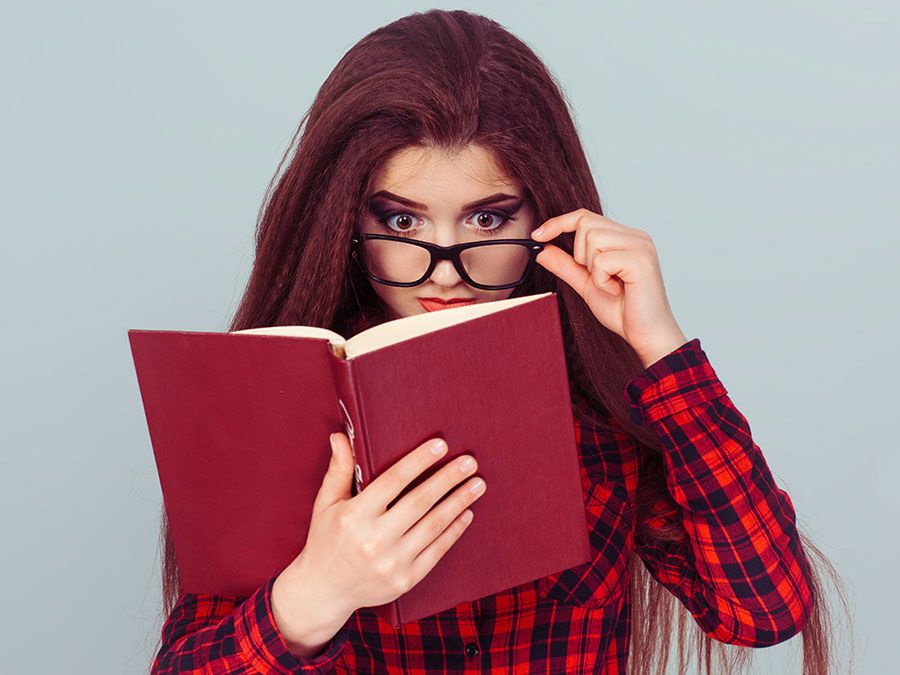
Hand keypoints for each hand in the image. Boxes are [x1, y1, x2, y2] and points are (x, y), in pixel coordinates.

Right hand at [275, 433, 486, 624]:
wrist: (324, 591)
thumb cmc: (326, 541)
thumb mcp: (326, 504)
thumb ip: (339, 470)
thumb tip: (341, 437)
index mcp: (355, 515)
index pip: (394, 480)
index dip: (419, 461)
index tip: (441, 445)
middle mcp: (374, 539)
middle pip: (420, 501)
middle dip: (448, 478)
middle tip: (469, 462)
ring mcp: (392, 562)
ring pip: (433, 525)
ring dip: (459, 502)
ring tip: (477, 484)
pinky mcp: (406, 579)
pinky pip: (437, 551)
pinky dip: (454, 531)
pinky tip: (466, 513)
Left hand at [530, 208, 688, 367]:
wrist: (646, 335)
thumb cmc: (623, 311)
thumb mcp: (586, 284)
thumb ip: (566, 265)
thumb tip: (542, 249)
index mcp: (624, 238)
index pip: (585, 217)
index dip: (559, 223)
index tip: (537, 236)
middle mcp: (635, 236)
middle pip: (585, 223)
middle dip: (579, 254)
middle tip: (597, 278)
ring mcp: (640, 245)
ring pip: (592, 238)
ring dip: (592, 268)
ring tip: (610, 285)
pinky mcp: (641, 259)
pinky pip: (602, 260)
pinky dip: (601, 280)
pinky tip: (616, 291)